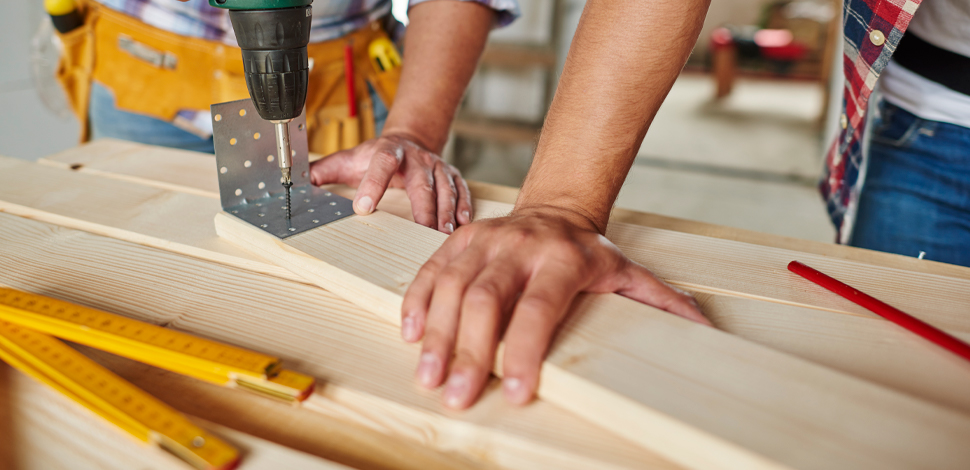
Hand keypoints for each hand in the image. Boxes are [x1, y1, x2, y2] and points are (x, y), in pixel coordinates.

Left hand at [309, 133, 472, 232]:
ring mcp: (438, 167)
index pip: (381, 165)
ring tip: (444, 233)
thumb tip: (296, 181)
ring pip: (445, 189)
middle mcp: (417, 158)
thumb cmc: (377, 156)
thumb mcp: (350, 158)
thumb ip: (325, 170)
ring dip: (446, 211)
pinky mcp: (453, 176)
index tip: (364, 207)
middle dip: (423, 205)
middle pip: (421, 181)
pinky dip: (464, 207)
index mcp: (388, 152)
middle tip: (422, 227)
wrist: (411, 139)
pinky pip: (462, 191)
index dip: (373, 184)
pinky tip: (462, 225)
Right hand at [400, 206, 710, 408]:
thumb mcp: (628, 273)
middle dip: (467, 351)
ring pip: (451, 286)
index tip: (513, 390)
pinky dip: (416, 301)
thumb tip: (705, 330)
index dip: (522, 350)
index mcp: (563, 259)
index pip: (538, 308)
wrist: (556, 208)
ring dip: (434, 334)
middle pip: (485, 299)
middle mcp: (519, 246)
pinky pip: (431, 270)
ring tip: (425, 377)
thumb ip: (660, 301)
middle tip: (454, 395)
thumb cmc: (590, 252)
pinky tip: (409, 334)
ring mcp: (485, 239)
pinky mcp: (460, 239)